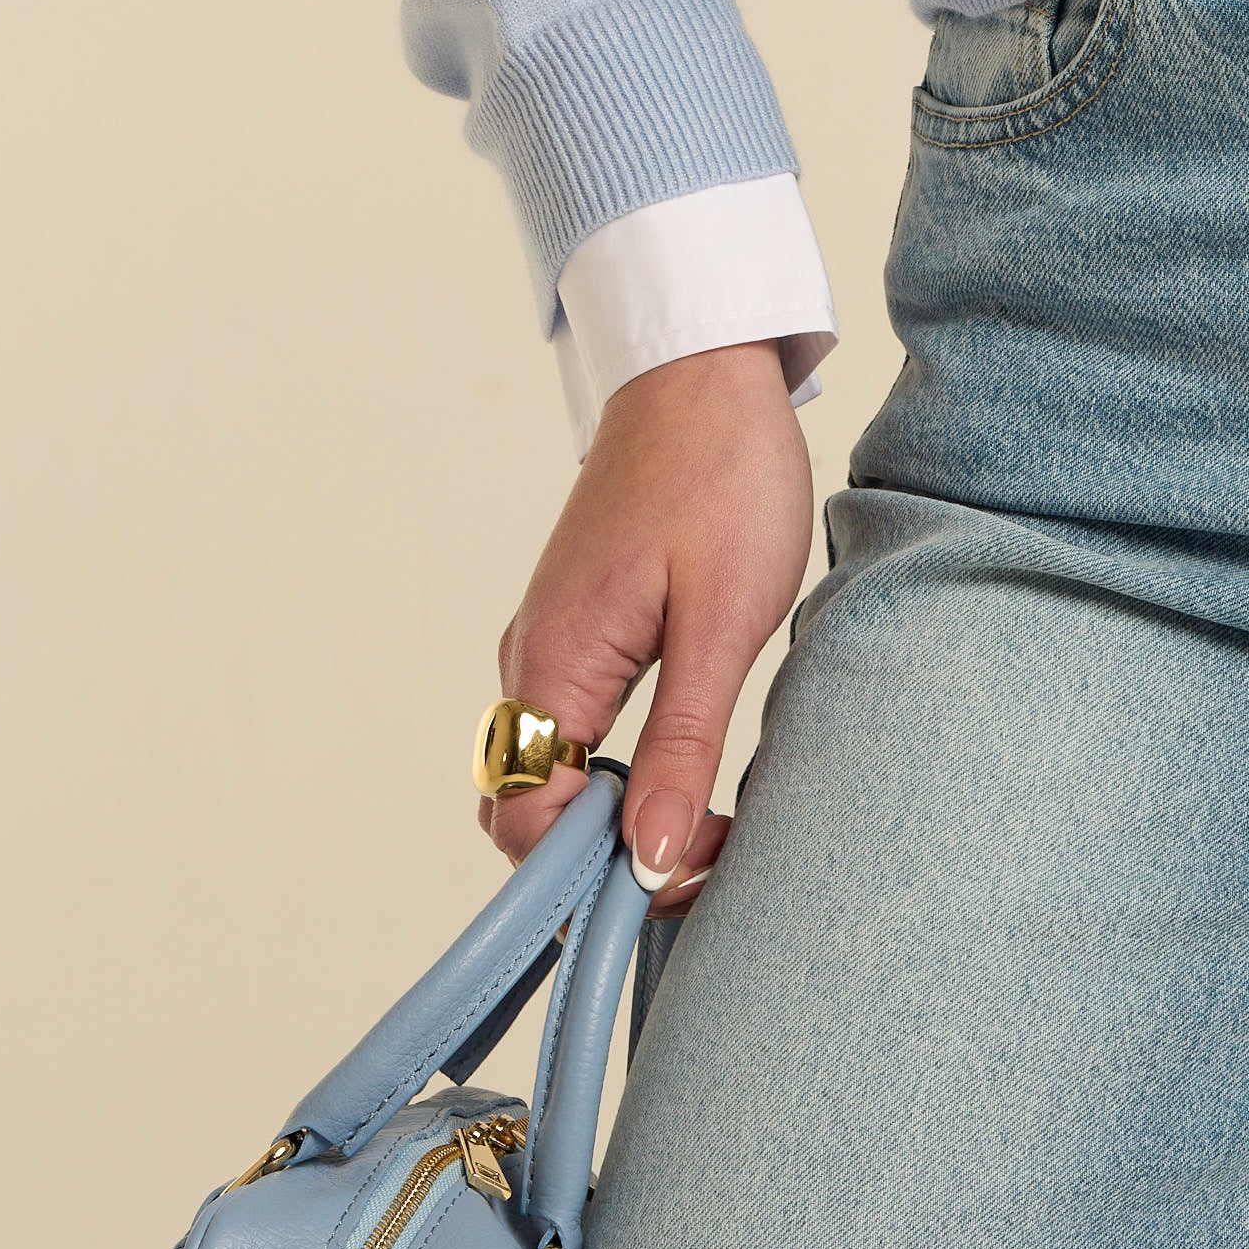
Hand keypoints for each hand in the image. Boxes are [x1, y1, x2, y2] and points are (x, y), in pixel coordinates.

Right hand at [479, 340, 814, 903]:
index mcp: (554, 665)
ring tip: (706, 821)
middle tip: (705, 857)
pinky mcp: (578, 627)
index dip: (591, 875)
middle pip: (530, 810)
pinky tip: (683, 767)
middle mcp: (531, 662)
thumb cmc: (722, 478)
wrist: (706, 371)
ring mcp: (549, 643)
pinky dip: (615, 768)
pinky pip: (572, 729)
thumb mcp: (724, 623)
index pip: (524, 827)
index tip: (679, 878)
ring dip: (613, 813)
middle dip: (602, 856)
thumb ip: (680, 747)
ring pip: (552, 773)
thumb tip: (644, 860)